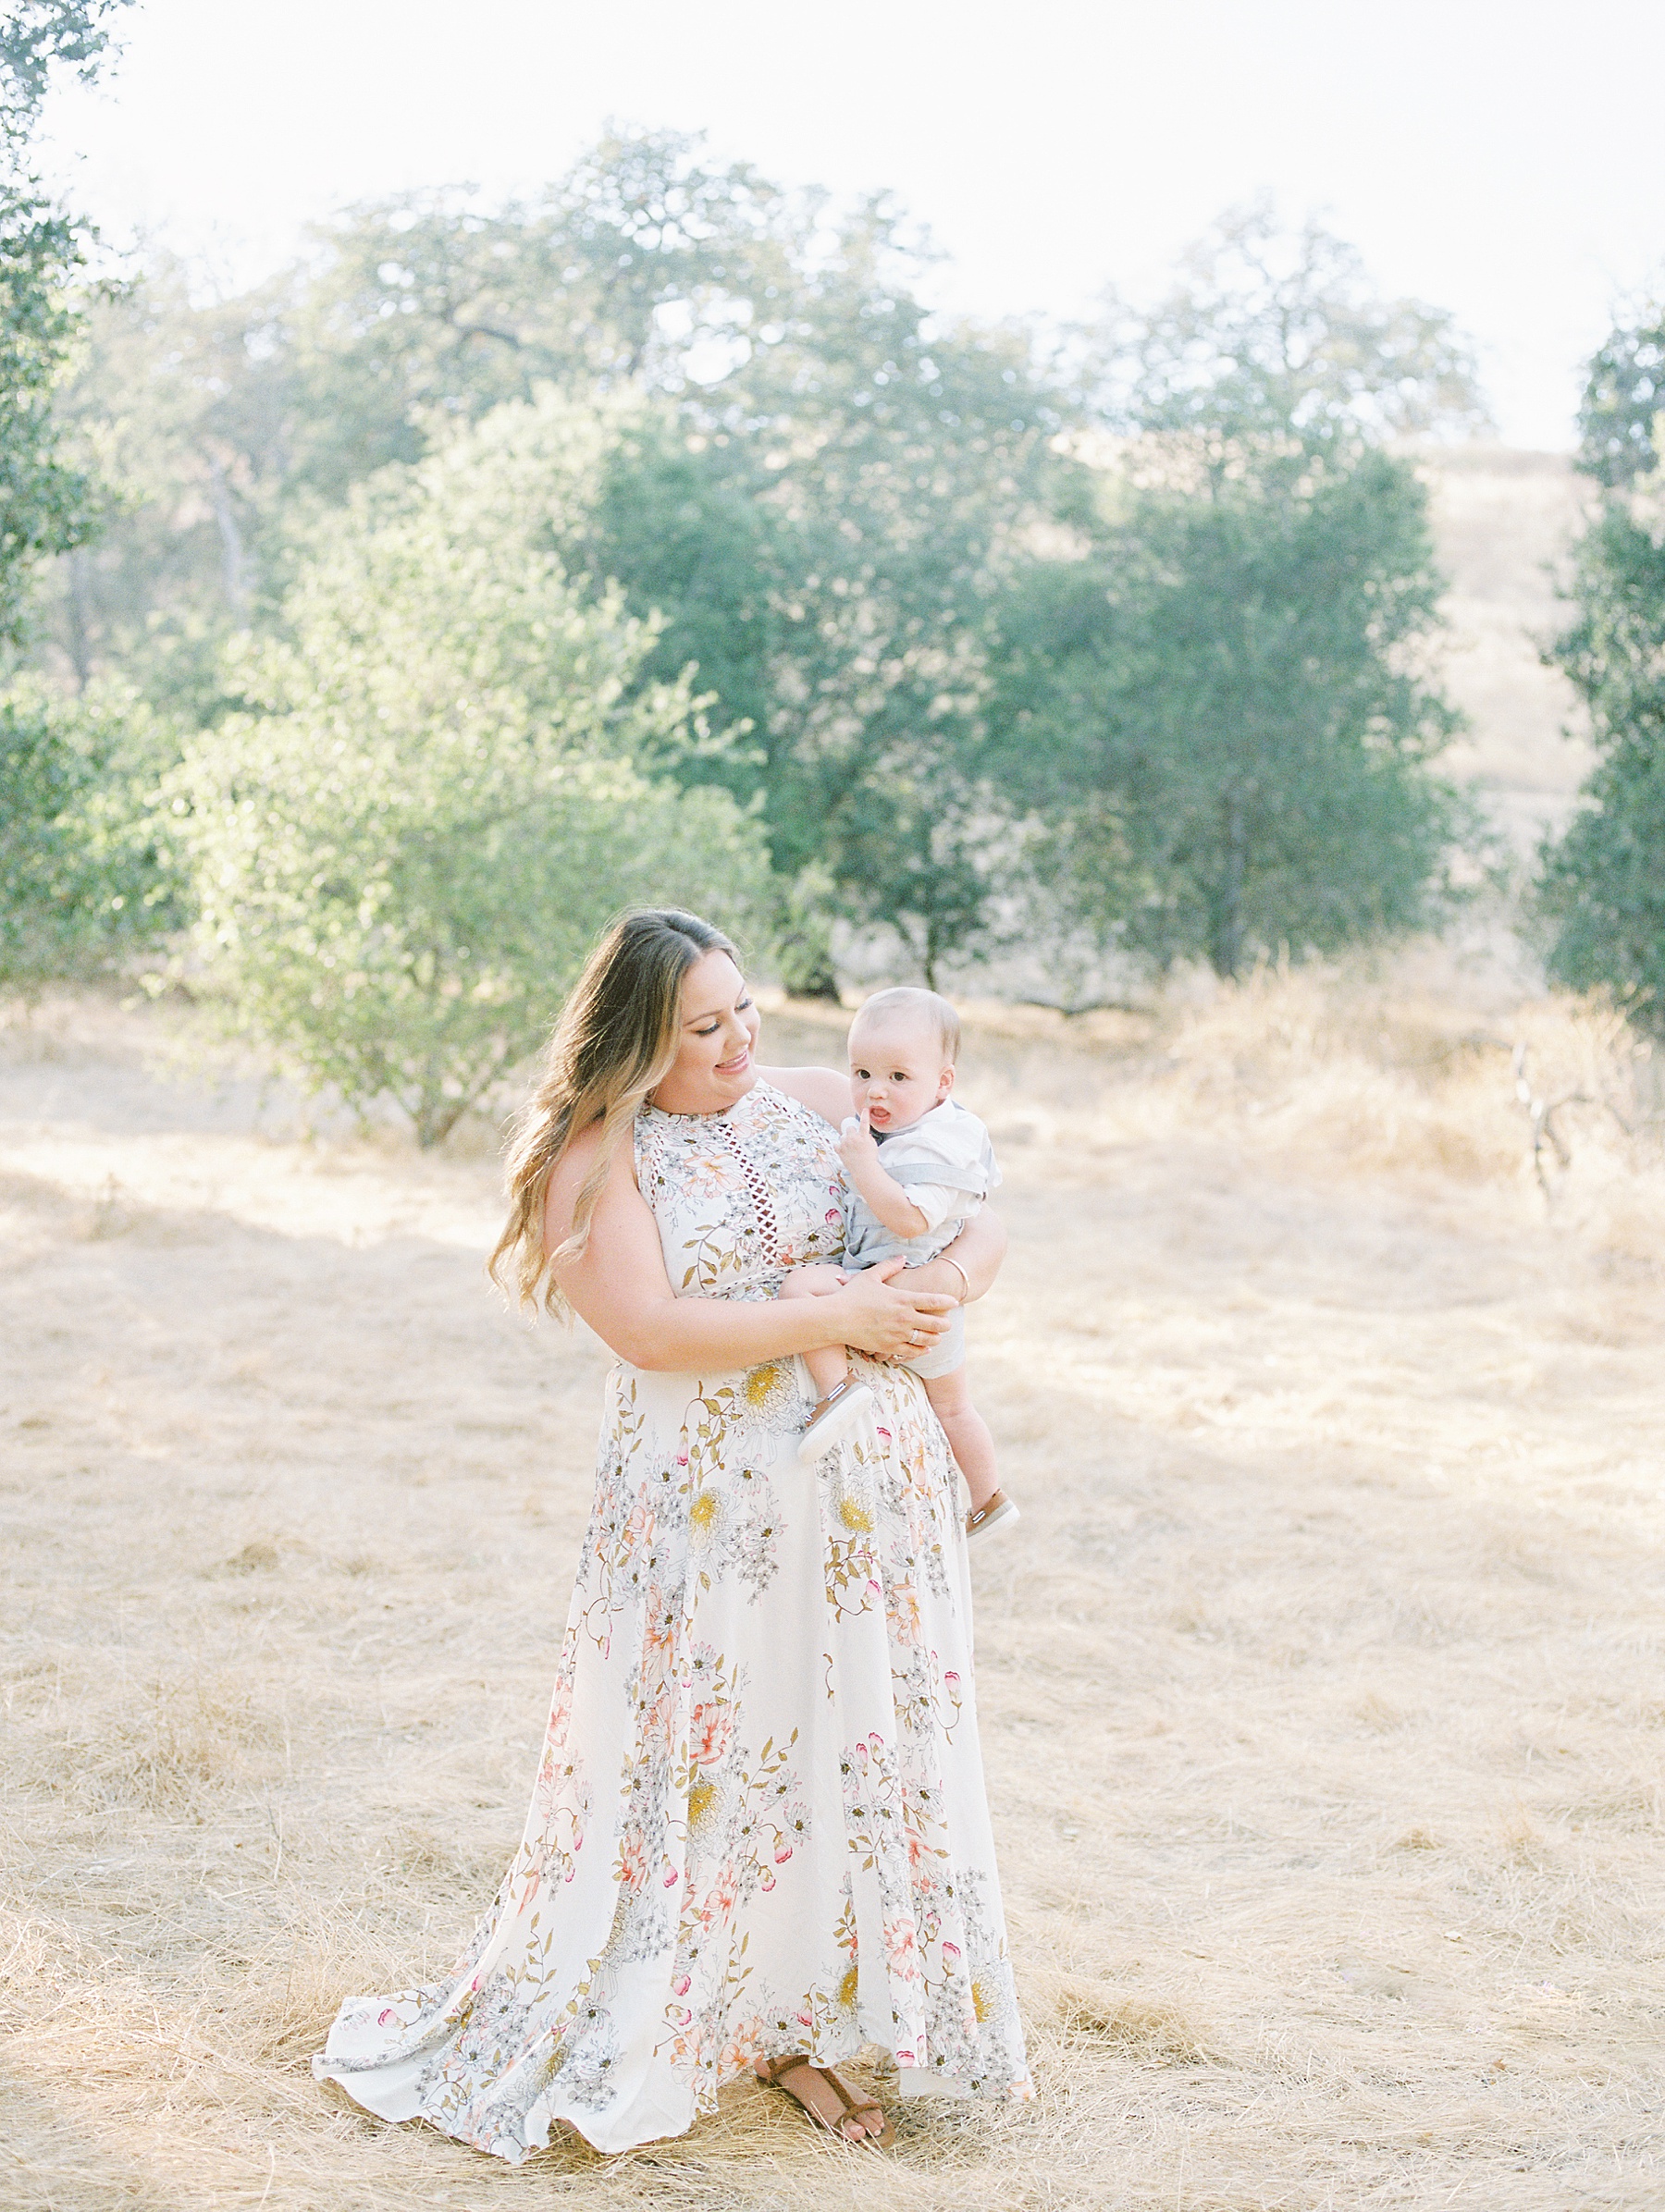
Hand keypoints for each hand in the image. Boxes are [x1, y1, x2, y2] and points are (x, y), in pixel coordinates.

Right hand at [828, 1256, 952, 1359]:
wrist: (835, 1319)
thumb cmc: (851, 1295)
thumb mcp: (870, 1276)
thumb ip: (889, 1266)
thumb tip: (903, 1257)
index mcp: (902, 1299)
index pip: (933, 1301)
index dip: (947, 1301)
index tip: (954, 1302)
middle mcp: (904, 1319)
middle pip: (936, 1324)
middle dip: (945, 1324)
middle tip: (947, 1323)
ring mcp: (897, 1335)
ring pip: (927, 1341)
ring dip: (935, 1339)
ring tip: (937, 1337)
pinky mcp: (889, 1348)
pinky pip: (912, 1352)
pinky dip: (921, 1351)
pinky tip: (924, 1349)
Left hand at [837, 1108, 881, 1178]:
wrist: (864, 1170)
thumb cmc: (870, 1159)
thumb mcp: (873, 1146)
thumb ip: (868, 1138)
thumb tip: (864, 1134)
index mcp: (864, 1137)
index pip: (864, 1123)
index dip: (865, 1115)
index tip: (865, 1110)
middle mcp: (854, 1138)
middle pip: (849, 1129)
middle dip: (852, 1132)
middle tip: (854, 1140)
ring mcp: (846, 1144)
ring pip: (843, 1136)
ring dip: (845, 1140)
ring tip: (850, 1149)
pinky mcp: (840, 1150)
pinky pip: (836, 1144)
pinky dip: (839, 1146)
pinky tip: (843, 1150)